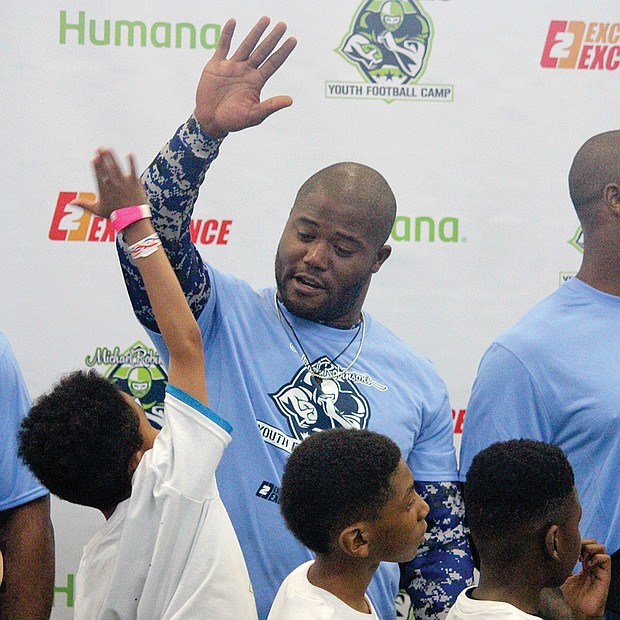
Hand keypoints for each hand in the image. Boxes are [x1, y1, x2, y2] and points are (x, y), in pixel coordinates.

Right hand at [70, 148, 146, 218]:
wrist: (133, 220)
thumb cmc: (114, 215)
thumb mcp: (98, 210)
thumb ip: (84, 204)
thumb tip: (70, 203)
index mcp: (105, 190)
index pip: (99, 176)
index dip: (97, 167)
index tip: (94, 159)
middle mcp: (114, 186)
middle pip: (108, 169)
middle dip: (103, 158)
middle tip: (100, 149)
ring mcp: (125, 184)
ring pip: (118, 168)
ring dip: (113, 157)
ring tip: (108, 148)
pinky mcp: (135, 183)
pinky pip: (133, 171)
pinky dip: (131, 162)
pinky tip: (129, 153)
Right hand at [194, 17, 296, 137]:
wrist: (210, 120)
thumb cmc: (233, 121)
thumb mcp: (254, 115)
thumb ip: (271, 106)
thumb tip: (290, 100)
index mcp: (256, 82)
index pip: (273, 63)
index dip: (283, 52)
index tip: (293, 40)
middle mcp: (246, 71)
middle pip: (262, 51)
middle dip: (272, 38)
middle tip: (283, 24)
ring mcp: (232, 66)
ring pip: (246, 45)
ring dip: (256, 32)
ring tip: (266, 19)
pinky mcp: (216, 65)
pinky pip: (222, 46)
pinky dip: (227, 34)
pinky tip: (233, 21)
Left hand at [560, 539, 610, 619]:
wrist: (580, 609)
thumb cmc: (572, 595)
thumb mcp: (563, 575)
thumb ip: (560, 565)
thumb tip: (549, 554)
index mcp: (584, 563)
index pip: (585, 544)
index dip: (578, 542)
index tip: (568, 549)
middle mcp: (593, 564)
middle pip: (594, 542)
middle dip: (584, 542)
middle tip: (576, 552)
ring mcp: (599, 569)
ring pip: (601, 547)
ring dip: (590, 548)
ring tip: (582, 558)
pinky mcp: (605, 575)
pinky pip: (606, 559)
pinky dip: (596, 557)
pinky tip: (588, 565)